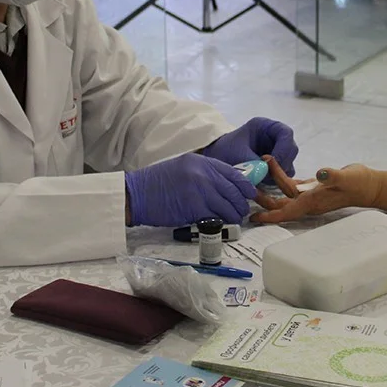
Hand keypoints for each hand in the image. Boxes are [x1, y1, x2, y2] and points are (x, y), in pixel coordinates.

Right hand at [125, 153, 257, 226]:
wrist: (136, 193)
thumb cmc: (158, 182)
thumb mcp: (184, 167)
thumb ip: (205, 173)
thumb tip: (226, 186)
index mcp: (202, 162)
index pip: (233, 173)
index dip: (245, 185)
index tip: (250, 194)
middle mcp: (203, 173)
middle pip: (233, 190)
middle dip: (242, 202)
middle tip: (243, 210)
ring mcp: (199, 191)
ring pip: (227, 205)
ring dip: (234, 214)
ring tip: (234, 219)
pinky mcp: (193, 208)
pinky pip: (215, 217)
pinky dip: (221, 222)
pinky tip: (222, 225)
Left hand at [203, 117, 297, 178]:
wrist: (215, 161)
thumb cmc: (225, 151)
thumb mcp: (238, 154)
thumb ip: (254, 163)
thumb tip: (268, 174)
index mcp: (266, 127)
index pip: (286, 134)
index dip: (284, 148)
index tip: (273, 162)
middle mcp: (274, 138)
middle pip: (290, 149)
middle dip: (282, 163)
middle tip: (269, 175)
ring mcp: (276, 152)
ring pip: (288, 163)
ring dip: (279, 173)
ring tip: (262, 180)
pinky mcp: (274, 166)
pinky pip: (283, 173)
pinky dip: (275, 180)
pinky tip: (263, 182)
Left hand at [252, 157, 386, 223]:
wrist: (368, 184)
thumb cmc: (358, 183)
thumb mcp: (346, 177)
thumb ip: (333, 175)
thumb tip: (320, 173)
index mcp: (312, 202)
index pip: (287, 212)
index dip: (270, 215)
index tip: (254, 217)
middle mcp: (308, 202)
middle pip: (280, 204)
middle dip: (263, 198)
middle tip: (246, 188)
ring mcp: (310, 195)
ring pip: (285, 192)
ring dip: (272, 181)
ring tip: (261, 165)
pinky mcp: (314, 187)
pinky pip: (293, 185)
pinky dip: (282, 178)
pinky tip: (274, 168)